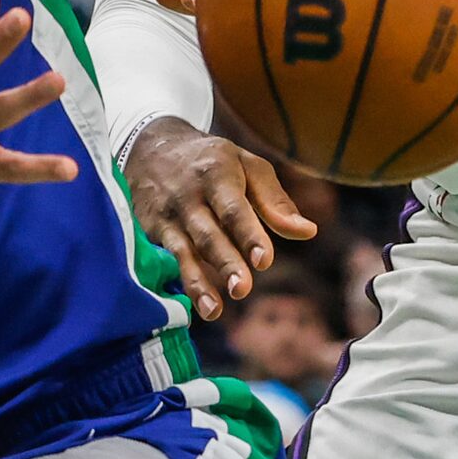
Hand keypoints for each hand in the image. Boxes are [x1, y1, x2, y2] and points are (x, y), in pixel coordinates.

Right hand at [122, 117, 315, 319]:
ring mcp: (166, 215)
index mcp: (216, 174)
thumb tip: (308, 232)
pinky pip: (167, 260)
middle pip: (208, 234)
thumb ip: (275, 201)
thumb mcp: (246, 165)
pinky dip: (179, 282)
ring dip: (198, 283)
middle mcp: (187, 195)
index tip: (264, 261)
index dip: (249, 235)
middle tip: (243, 290)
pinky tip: (193, 306)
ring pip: (183, 252)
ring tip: (214, 311)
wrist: (148, 147)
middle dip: (225, 262)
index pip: (234, 208)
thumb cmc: (212, 161)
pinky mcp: (151, 231)